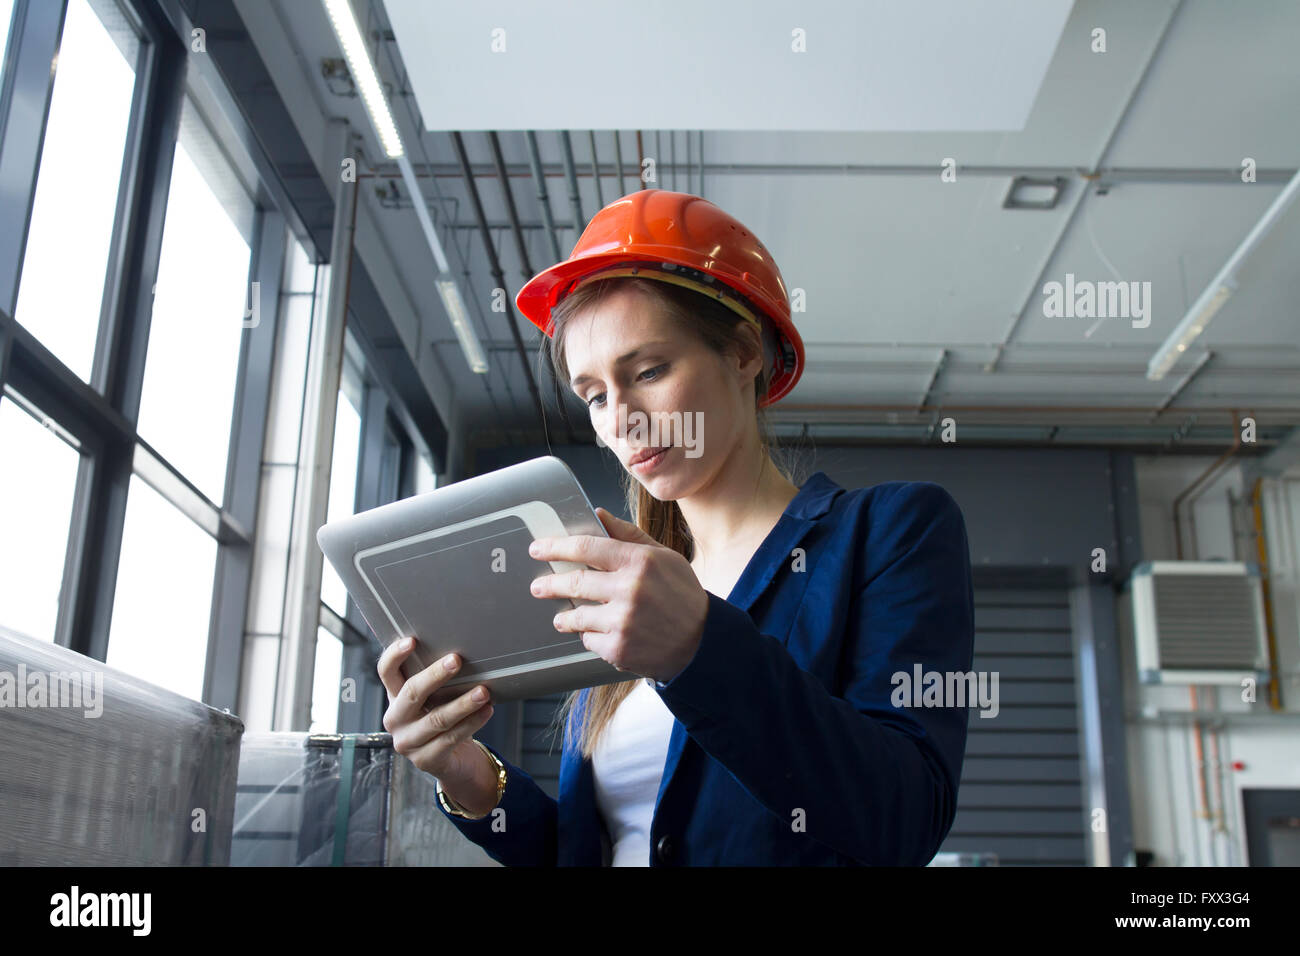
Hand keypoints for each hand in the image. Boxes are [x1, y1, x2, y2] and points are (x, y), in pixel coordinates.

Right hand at [377, 639, 496, 810]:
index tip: (412, 640)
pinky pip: (451, 738)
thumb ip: (438, 680)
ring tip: (483, 691)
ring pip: (436, 719)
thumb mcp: (436, 697)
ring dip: (462, 703)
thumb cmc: (444, 717)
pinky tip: (487, 710)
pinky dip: (472, 722)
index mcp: (395, 697)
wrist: (453, 760)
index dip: (394, 655)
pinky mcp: (425, 760)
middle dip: (435, 675)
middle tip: (456, 660)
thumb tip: (462, 653)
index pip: (386, 672)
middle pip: (411, 693)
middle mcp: (396, 720)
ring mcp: (408, 743)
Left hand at [527, 507, 708, 683]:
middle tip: (539, 586)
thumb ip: (628, 535)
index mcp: (639, 561)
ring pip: (576, 616)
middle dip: (550, 584)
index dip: (556, 547)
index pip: (586, 547)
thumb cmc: (682, 595)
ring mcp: (623, 622)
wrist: (702, 641)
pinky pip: (589, 640)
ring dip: (565, 617)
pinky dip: (590, 636)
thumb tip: (599, 515)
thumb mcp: (663, 556)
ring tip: (563, 617)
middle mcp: (630, 590)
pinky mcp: (619, 649)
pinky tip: (600, 634)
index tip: (539, 549)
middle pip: (574, 582)